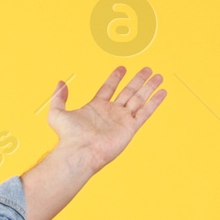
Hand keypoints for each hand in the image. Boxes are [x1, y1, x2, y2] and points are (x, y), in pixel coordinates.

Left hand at [46, 66, 165, 170]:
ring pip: (139, 99)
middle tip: (147, 69)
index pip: (109, 88)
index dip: (116, 78)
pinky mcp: (130, 128)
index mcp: (96, 107)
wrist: (79, 152)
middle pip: (128, 91)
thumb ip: (59, 97)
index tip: (122, 68)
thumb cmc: (68, 136)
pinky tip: (162, 92)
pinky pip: (145, 112)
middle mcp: (111, 112)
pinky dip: (155, 102)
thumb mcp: (56, 113)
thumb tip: (60, 82)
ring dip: (149, 87)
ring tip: (158, 76)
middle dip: (138, 80)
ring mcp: (122, 119)